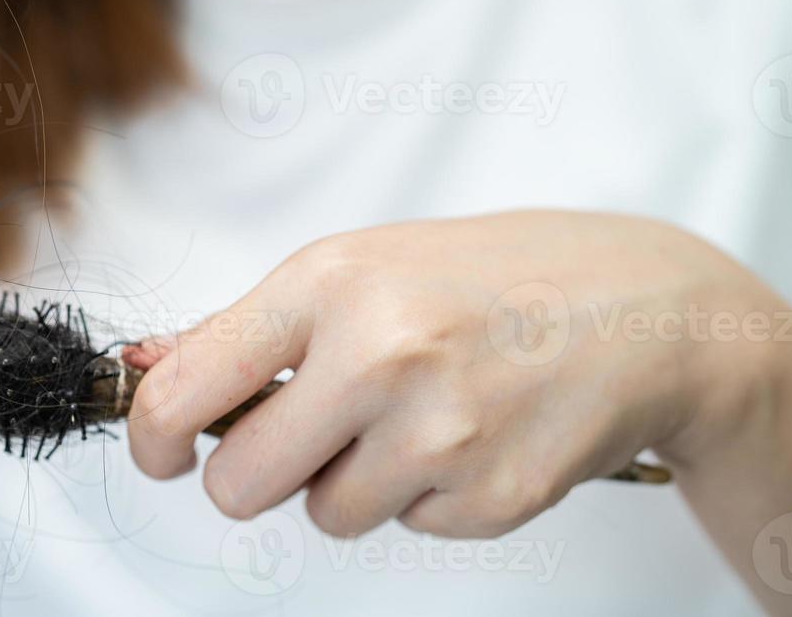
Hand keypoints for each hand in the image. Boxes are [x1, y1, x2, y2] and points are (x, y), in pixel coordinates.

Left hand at [125, 211, 782, 536]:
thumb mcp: (360, 264)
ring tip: (414, 414)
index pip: (187, 387)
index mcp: (328, 283)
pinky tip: (470, 434)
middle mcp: (378, 356)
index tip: (160, 450)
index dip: (152, 436)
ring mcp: (440, 434)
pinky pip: (408, 527)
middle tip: (299, 437)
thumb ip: (249, 326)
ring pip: (325, 514)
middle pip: (238, 486)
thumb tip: (145, 365)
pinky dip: (425, 494)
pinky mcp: (492, 498)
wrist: (646, 308)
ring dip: (350, 480)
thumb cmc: (488, 277)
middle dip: (251, 475)